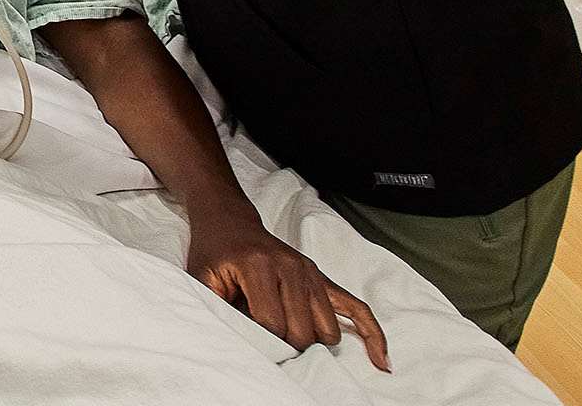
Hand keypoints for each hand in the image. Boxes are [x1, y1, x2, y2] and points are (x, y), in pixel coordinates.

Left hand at [186, 206, 389, 370]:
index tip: (252, 340)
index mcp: (259, 267)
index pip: (273, 324)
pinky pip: (356, 308)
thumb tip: (242, 341)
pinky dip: (371, 334)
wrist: (229, 221)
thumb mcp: (202, 277)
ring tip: (291, 338)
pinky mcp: (322, 278)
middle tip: (269, 340)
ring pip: (328, 329)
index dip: (263, 341)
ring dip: (313, 342)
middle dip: (288, 345)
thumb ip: (217, 307)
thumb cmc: (214, 251)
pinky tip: (380, 360)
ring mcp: (311, 272)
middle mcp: (291, 268)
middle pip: (304, 331)